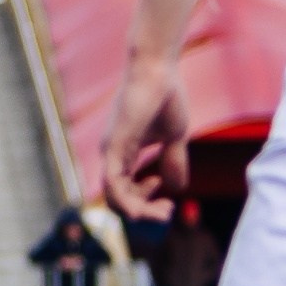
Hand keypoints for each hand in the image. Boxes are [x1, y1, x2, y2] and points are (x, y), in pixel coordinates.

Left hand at [101, 55, 189, 223]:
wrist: (158, 71)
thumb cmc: (164, 98)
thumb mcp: (173, 138)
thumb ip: (173, 162)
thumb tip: (175, 189)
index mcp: (123, 154)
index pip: (124, 192)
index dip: (145, 204)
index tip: (168, 201)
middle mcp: (112, 155)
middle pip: (117, 200)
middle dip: (143, 214)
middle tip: (167, 211)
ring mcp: (110, 151)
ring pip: (113, 197)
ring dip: (139, 213)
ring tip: (164, 211)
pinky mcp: (114, 146)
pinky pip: (112, 183)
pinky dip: (127, 201)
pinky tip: (146, 206)